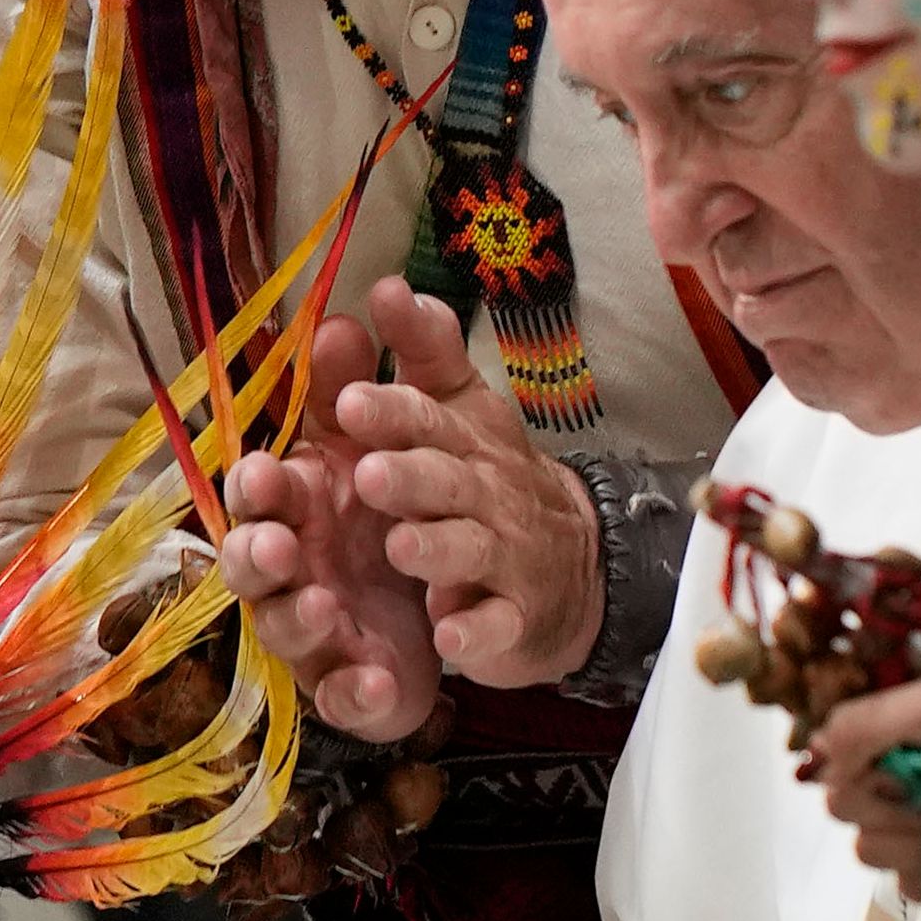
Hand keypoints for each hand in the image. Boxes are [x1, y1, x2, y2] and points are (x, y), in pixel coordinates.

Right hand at [227, 330, 440, 743]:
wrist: (465, 587)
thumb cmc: (399, 504)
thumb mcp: (405, 432)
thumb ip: (381, 374)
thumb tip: (359, 302)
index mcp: (303, 501)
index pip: (263, 487)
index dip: (258, 483)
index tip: (270, 469)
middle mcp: (295, 564)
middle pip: (252, 559)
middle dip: (255, 552)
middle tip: (276, 542)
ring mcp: (316, 628)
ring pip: (285, 627)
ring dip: (295, 617)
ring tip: (320, 603)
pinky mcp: (352, 684)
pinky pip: (345, 695)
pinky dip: (356, 692)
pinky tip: (377, 683)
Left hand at [333, 277, 612, 693]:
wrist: (570, 566)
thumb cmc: (492, 481)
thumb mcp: (463, 410)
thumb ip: (424, 351)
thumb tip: (388, 283)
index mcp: (463, 440)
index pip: (427, 418)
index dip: (392, 411)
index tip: (350, 401)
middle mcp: (484, 494)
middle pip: (446, 481)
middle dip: (409, 477)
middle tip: (366, 474)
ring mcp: (503, 558)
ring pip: (468, 551)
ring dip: (437, 549)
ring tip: (401, 547)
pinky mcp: (512, 620)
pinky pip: (496, 627)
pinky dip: (477, 633)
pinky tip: (450, 637)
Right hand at [804, 677, 920, 897]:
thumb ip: (874, 718)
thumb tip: (821, 751)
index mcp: (881, 745)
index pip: (831, 755)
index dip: (853, 762)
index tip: (892, 761)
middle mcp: (884, 790)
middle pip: (839, 805)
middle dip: (886, 799)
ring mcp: (903, 837)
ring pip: (866, 847)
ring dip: (911, 835)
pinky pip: (901, 883)